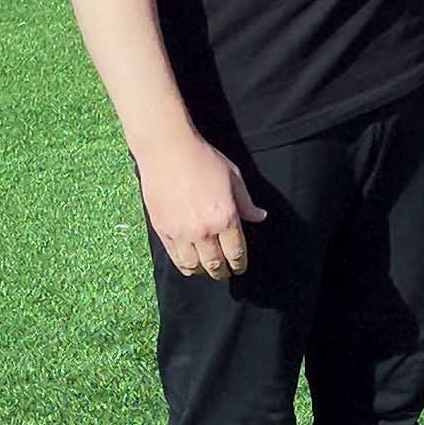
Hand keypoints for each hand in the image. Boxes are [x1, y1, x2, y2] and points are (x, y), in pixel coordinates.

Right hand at [139, 133, 267, 280]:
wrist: (168, 151)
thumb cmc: (204, 160)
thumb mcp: (234, 177)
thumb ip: (246, 202)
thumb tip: (260, 217)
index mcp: (225, 217)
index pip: (236, 252)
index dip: (239, 264)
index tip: (240, 268)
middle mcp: (204, 230)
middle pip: (216, 264)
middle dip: (223, 272)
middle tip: (226, 273)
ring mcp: (181, 232)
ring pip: (194, 266)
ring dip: (204, 272)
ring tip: (208, 271)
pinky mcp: (163, 230)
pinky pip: (175, 257)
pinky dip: (184, 266)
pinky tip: (190, 265)